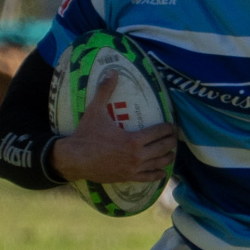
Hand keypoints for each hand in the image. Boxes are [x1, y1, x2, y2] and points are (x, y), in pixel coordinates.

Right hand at [51, 70, 176, 183]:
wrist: (74, 159)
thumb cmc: (86, 135)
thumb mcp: (95, 110)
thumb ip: (105, 90)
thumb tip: (112, 71)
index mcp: (133, 139)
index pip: (159, 132)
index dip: (169, 128)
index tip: (172, 125)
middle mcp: (137, 155)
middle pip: (163, 147)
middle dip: (171, 141)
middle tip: (174, 137)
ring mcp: (134, 168)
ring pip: (159, 163)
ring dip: (168, 157)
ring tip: (171, 152)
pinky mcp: (128, 177)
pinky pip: (148, 178)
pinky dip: (157, 174)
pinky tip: (162, 172)